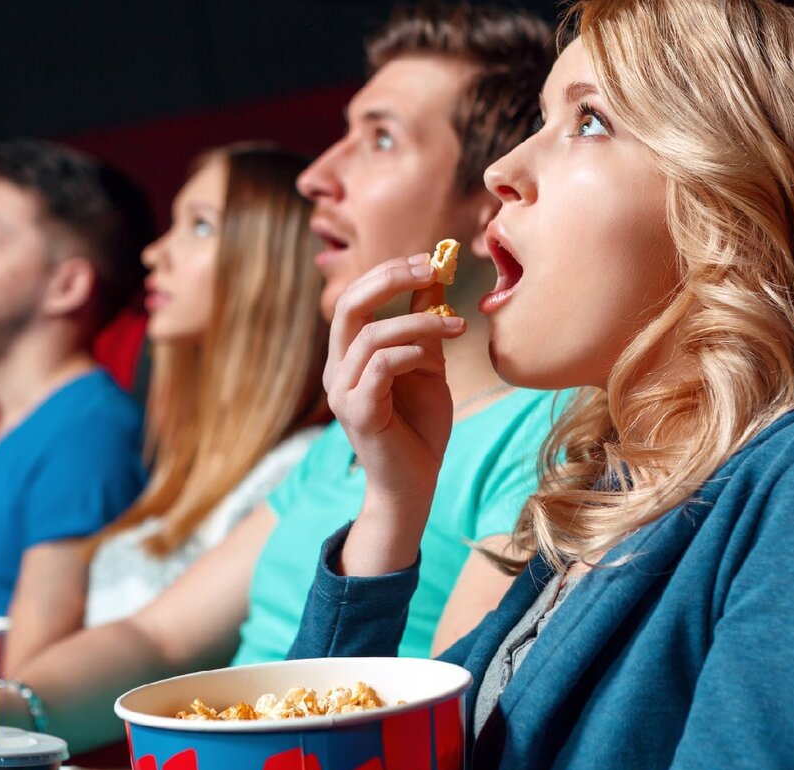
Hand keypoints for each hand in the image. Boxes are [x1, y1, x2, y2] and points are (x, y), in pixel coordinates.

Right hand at [324, 253, 465, 573]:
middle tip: (431, 267)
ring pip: (369, 336)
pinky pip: (379, 367)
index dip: (387, 273)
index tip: (428, 260)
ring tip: (456, 326)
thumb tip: (434, 279)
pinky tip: (434, 361)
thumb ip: (424, 328)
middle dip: (390, 279)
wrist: (415, 485)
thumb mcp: (427, 368)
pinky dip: (409, 354)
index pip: (354, 300)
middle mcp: (337, 371)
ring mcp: (342, 393)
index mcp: (348, 357)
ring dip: (418, 323)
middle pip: (347, 306)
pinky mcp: (358, 414)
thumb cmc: (419, 429)